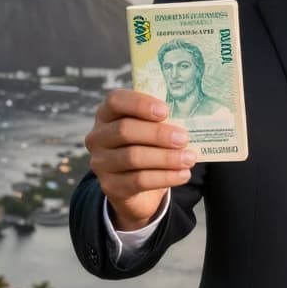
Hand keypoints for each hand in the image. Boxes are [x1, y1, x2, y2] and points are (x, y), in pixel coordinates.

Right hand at [84, 89, 194, 230]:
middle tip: (183, 138)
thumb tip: (189, 119)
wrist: (135, 186)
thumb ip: (160, 120)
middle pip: (125, 130)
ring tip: (189, 158)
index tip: (165, 111)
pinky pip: (139, 181)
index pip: (116, 101)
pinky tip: (183, 174)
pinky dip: (165, 177)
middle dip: (158, 134)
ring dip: (165, 158)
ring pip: (133, 157)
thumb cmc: (146, 147)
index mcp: (106, 114)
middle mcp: (98, 137)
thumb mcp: (148, 129)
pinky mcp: (111, 186)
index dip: (140, 104)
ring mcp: (101, 163)